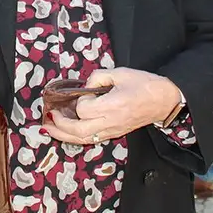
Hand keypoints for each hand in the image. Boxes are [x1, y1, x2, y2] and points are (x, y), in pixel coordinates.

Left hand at [44, 67, 180, 144]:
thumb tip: (85, 85)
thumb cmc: (144, 84)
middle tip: (48, 116)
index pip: (84, 110)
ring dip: (63, 135)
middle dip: (60, 125)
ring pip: (83, 139)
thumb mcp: (121, 73)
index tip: (82, 95)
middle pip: (79, 130)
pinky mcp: (114, 134)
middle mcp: (111, 122)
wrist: (164, 100)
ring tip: (48, 129)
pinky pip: (91, 139)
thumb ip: (98, 77)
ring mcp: (112, 130)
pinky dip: (75, 138)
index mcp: (113, 105)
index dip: (78, 102)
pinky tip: (65, 133)